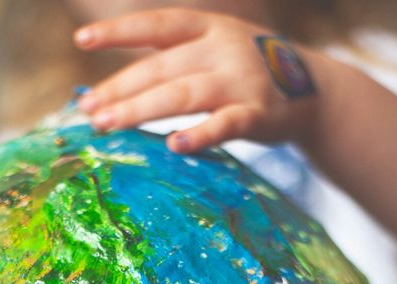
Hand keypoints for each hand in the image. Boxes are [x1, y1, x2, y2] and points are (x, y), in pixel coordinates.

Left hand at [73, 7, 329, 152]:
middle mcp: (221, 48)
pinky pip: (225, 125)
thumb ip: (173, 63)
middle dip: (120, 90)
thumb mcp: (214, 51)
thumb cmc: (248, 74)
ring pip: (182, 95)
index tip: (82, 41)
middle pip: (160, 69)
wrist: (314, 91)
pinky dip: (200, 135)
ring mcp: (240, 80)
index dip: (119, 32)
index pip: (156, 25)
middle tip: (88, 112)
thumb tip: (115, 91)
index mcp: (208, 27)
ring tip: (107, 125)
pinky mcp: (257, 114)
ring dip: (140, 110)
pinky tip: (175, 145)